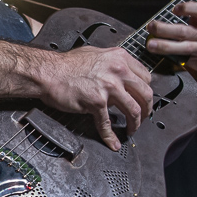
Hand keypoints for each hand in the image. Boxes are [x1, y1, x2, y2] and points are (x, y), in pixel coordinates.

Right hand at [36, 46, 152, 150]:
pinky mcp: (97, 102)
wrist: (48, 72)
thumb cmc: (66, 64)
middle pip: (145, 94)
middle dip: (147, 110)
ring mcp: (109, 87)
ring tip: (131, 129)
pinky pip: (108, 124)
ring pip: (134, 110)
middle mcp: (118, 71)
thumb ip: (112, 63)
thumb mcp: (95, 54)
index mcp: (119, 58)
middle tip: (144, 117)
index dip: (146, 91)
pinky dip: (111, 137)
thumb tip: (120, 75)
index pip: (145, 77)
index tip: (144, 99)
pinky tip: (112, 143)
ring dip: (135, 124)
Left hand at [145, 0, 196, 76]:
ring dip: (164, 46)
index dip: (189, 9)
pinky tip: (157, 55)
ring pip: (182, 47)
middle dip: (167, 30)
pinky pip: (182, 58)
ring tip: (150, 44)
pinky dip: (170, 56)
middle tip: (151, 26)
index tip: (175, 9)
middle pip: (185, 31)